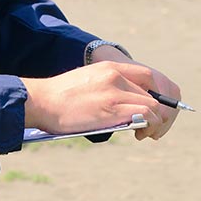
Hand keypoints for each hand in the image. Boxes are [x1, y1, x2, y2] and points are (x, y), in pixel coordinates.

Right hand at [21, 59, 180, 140]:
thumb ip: (109, 88)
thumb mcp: (89, 82)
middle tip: (152, 127)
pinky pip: (145, 114)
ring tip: (147, 133)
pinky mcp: (113, 109)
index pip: (148, 76)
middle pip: (153, 93)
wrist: (41, 101)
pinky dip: (150, 124)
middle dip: (159, 112)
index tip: (155, 108)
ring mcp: (115, 92)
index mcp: (110, 67)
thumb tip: (127, 107)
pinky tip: (141, 133)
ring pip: (153, 105)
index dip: (157, 93)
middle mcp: (116, 76)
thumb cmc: (61, 98)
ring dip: (156, 121)